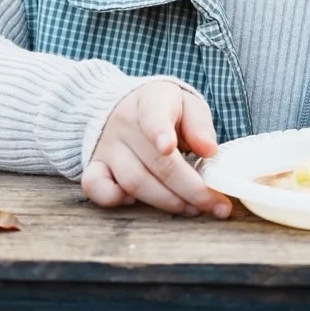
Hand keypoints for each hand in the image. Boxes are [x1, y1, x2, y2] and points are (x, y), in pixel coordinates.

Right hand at [81, 81, 231, 218]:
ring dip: (166, 201)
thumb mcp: (188, 105)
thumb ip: (199, 125)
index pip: (153, 115)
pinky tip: (136, 203)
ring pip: (134, 181)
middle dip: (189, 189)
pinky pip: (95, 186)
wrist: (126, 106)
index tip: (169, 147)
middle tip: (214, 204)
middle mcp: (124, 123)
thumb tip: (209, 151)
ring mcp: (107, 146)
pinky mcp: (95, 165)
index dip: (160, 132)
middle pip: (156, 162)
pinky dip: (113, 199)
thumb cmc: (166, 110)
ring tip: (192, 209)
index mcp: (151, 101)